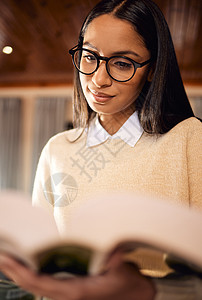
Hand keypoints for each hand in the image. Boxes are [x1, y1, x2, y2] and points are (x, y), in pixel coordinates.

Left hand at [0, 252, 155, 299]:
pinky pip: (46, 282)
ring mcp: (69, 292)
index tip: (6, 259)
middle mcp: (68, 294)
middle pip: (32, 285)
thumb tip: (111, 251)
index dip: (21, 272)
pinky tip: (29, 263)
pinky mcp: (72, 288)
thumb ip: (114, 260)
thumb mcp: (122, 271)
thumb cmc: (129, 285)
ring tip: (9, 257)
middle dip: (14, 271)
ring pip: (37, 285)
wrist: (138, 296)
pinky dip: (33, 272)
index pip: (40, 284)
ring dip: (21, 272)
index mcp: (77, 291)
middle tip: (1, 255)